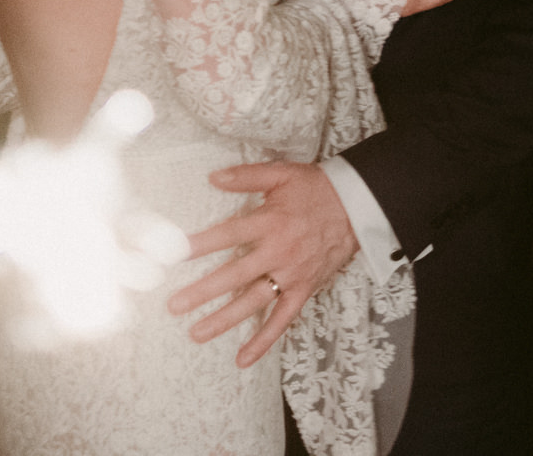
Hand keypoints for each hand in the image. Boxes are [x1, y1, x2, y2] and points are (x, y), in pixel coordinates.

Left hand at [167, 161, 357, 367]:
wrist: (357, 206)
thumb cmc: (317, 189)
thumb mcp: (282, 173)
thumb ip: (247, 176)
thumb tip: (213, 177)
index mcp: (270, 222)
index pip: (229, 235)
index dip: (201, 245)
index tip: (175, 255)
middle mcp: (279, 252)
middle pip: (235, 275)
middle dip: (203, 291)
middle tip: (175, 305)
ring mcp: (292, 275)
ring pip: (254, 302)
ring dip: (224, 319)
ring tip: (197, 333)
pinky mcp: (304, 290)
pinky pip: (283, 320)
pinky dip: (264, 340)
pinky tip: (244, 357)